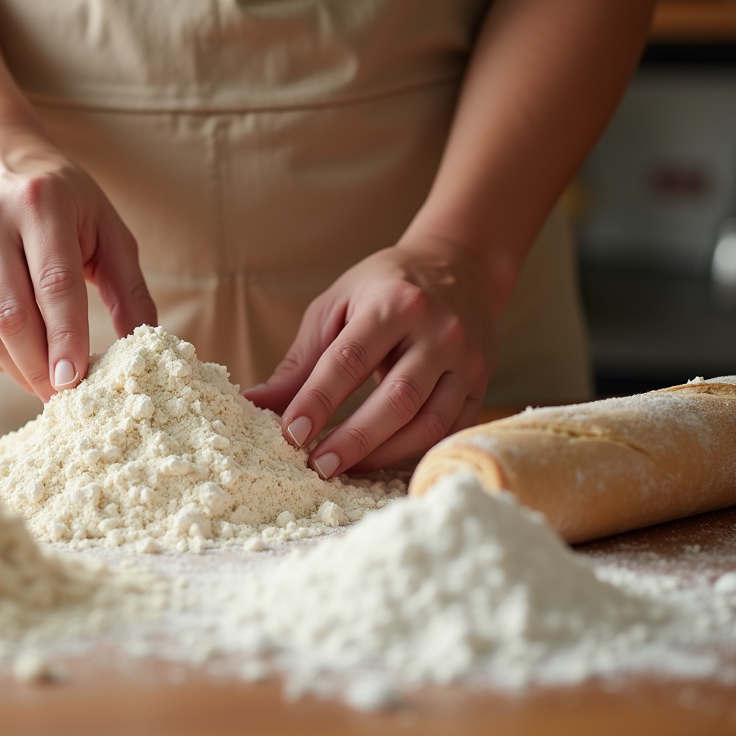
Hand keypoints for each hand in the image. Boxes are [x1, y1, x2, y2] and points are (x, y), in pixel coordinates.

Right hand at [0, 124, 156, 401]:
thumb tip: (148, 344)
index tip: (76, 380)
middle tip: (66, 398)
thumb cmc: (62, 198)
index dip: (65, 338)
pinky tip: (19, 365)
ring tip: (47, 386)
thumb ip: (130, 287)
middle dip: (41, 367)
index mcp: (42, 205)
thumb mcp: (107, 227)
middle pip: (14, 316)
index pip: (55, 285)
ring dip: (19, 369)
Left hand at [243, 237, 495, 475]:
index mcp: (394, 303)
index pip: (350, 360)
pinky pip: (449, 430)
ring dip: (383, 454)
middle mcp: (437, 331)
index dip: (318, 401)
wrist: (458, 267)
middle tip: (317, 466)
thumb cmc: (384, 288)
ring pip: (427, 422)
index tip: (291, 434)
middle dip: (353, 439)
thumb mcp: (336, 308)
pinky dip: (414, 453)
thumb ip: (301, 361)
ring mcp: (466, 360)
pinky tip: (382, 463)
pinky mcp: (480, 384)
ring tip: (344, 469)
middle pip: (396, 399)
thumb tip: (254, 404)